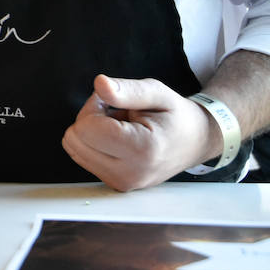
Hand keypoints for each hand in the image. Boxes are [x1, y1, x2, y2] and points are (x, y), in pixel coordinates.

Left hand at [61, 74, 216, 190]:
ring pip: (74, 149)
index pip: (87, 127)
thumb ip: (127, 89)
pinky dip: (94, 144)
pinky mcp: (116, 185)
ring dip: (90, 132)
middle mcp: (130, 173)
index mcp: (143, 149)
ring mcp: (122, 183)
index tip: (116, 101)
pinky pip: (83, 158)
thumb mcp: (157, 92)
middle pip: (75, 140)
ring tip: (119, 126)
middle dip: (90, 118)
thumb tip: (99, 84)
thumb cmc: (176, 115)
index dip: (95, 105)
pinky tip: (117, 139)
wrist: (195, 142)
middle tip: (117, 113)